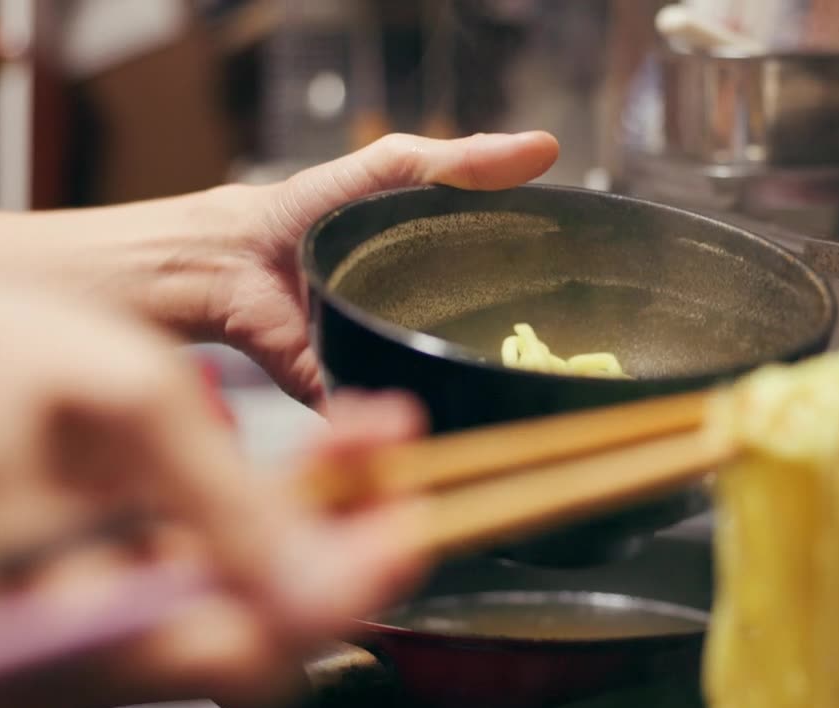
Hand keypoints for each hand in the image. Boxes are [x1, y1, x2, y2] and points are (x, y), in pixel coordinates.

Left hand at [0, 131, 557, 412]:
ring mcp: (284, 255)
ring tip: (509, 246)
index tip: (542, 152)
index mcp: (284, 208)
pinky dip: (388, 297)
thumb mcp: (209, 304)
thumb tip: (353, 400)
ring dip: (438, 236)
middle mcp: (292, 222)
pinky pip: (346, 289)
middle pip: (398, 189)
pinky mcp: (270, 291)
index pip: (393, 168)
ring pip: (376, 238)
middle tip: (544, 183)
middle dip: (471, 182)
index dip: (471, 161)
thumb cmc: (101, 280)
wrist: (36, 292)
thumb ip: (288, 342)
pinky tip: (411, 326)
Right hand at [0, 283, 426, 707]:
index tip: (412, 516)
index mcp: (62, 629)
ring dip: (328, 523)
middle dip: (349, 539)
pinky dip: (286, 523)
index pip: (253, 649)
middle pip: (270, 634)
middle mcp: (79, 668)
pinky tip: (325, 459)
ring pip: (262, 608)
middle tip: (389, 450)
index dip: (350, 585)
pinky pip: (231, 586)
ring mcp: (102, 649)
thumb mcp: (128, 408)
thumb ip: (224, 504)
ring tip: (364, 438)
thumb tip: (323, 588)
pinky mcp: (124, 614)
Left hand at [207, 131, 558, 409]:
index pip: (514, 292)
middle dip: (528, 358)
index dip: (555, 301)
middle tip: (573, 370)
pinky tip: (460, 428)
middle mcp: (430, 324)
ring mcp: (398, 363)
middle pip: (492, 347)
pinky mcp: (362, 395)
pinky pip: (398, 422)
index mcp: (445, 273)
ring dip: (483, 397)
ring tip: (530, 404)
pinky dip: (422, 427)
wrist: (236, 258)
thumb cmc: (312, 207)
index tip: (602, 312)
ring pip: (454, 389)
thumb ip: (462, 161)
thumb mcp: (393, 166)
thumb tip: (547, 148)